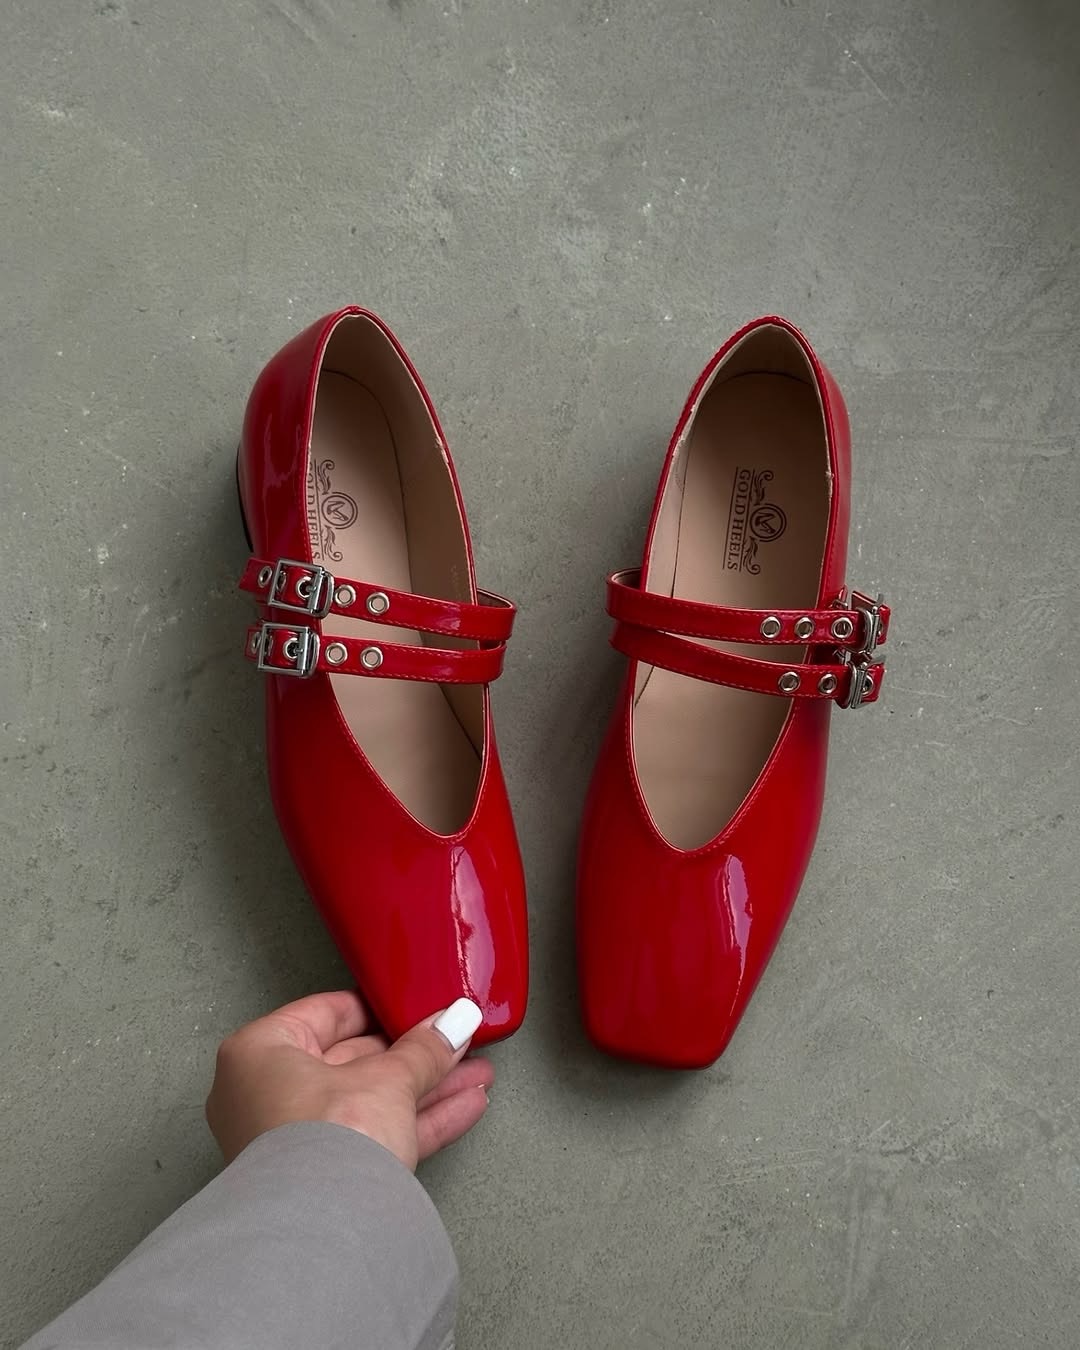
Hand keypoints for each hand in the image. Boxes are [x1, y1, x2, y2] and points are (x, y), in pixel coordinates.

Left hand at [205, 991, 491, 1169]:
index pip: (326, 1013)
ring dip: (427, 1088)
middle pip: (354, 1061)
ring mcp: (294, 1143)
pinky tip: (463, 1107)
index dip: (378, 1007)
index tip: (414, 1005)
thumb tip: (451, 1025)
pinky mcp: (323, 1180)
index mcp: (260, 1053)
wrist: (321, 1232)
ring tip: (473, 1073)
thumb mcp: (386, 1078)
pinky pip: (377, 1138)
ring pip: (372, 1103)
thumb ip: (424, 1049)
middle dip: (414, 1054)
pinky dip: (419, 1123)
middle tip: (452, 1039)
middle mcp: (266, 1096)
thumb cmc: (319, 1144)